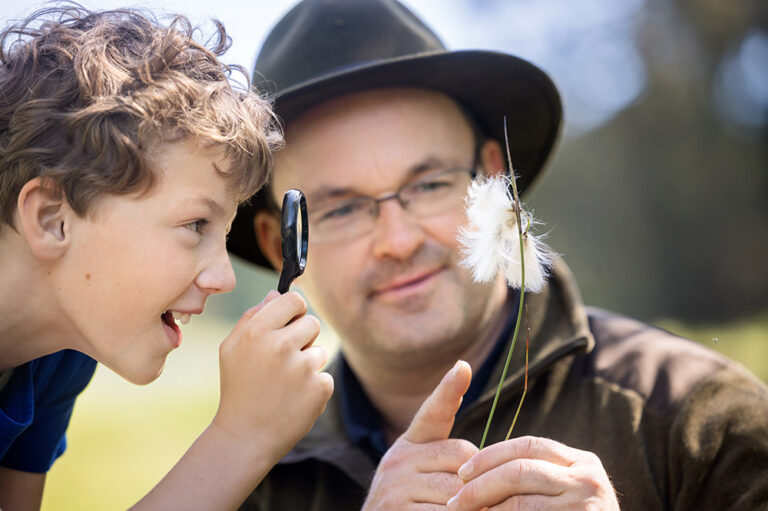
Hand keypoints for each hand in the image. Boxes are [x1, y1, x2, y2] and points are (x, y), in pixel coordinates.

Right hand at [213, 290, 333, 462]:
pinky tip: (294, 399)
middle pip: (313, 323)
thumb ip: (252, 316)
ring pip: (320, 351)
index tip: (293, 319)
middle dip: (303, 338)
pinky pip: (325, 376)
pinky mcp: (319, 388)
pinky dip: (314, 388)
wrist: (245, 436)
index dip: (296, 309)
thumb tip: (276, 293)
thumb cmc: (238, 388)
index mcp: (258, 331)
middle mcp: (280, 345)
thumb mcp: (231, 348)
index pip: (294, 300)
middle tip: (285, 359)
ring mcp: (302, 367)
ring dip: (308, 365)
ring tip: (285, 384)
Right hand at [362, 360, 477, 509]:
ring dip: (469, 505)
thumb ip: (447, 462)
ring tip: (462, 510)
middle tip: (474, 497)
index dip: (448, 390)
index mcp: (409, 444)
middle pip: (462, 455)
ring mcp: (395, 485)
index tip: (463, 367)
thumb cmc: (410, 507)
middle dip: (476, 478)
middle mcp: (398, 459)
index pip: (432, 413)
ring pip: (457, 488)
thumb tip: (486, 459)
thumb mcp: (423, 476)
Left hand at [447, 436, 619, 509]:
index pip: (527, 445)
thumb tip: (471, 472)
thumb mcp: (562, 494)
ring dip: (484, 508)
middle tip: (455, 501)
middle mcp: (588, 479)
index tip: (462, 471)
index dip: (490, 456)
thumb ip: (533, 478)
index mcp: (582, 462)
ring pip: (519, 502)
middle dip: (480, 484)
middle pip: (519, 470)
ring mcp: (586, 506)